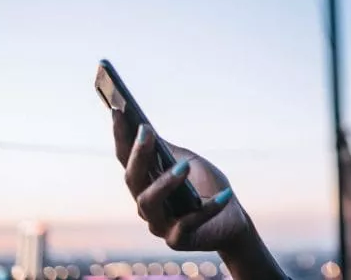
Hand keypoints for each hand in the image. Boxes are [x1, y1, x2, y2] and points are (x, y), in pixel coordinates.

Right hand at [112, 111, 249, 251]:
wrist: (231, 219)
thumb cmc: (206, 186)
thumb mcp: (188, 161)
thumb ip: (166, 150)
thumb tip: (143, 126)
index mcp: (146, 182)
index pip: (126, 158)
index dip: (120, 135)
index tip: (118, 110)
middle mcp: (145, 204)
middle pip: (133, 180)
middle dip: (138, 154)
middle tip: (146, 131)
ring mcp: (159, 224)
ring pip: (149, 203)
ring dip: (165, 182)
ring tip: (185, 166)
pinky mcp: (178, 240)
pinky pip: (189, 223)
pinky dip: (209, 208)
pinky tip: (225, 195)